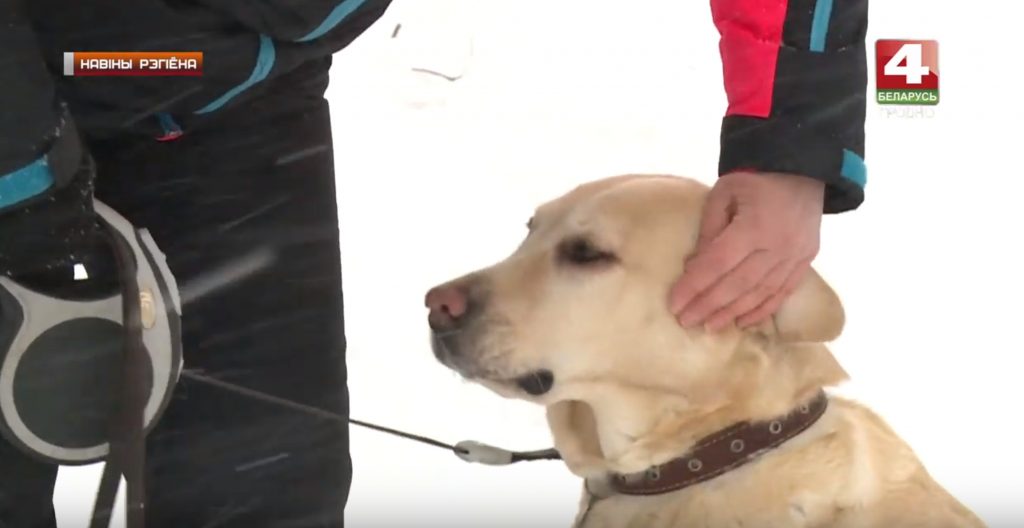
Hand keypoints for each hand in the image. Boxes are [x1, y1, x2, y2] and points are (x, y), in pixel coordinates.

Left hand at [668, 172, 824, 329]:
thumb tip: (694, 267)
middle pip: (737, 284)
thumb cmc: (755, 180)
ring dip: (733, 313)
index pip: (718, 264)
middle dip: (709, 306)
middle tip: (686, 321)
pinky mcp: (805, 261)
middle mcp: (777, 246)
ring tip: (710, 326)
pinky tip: (743, 322)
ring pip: (760, 293)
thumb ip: (709, 229)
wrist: (803, 169)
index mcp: (754, 226)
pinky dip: (762, 310)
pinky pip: (782, 293)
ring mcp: (795, 256)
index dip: (695, 286)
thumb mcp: (723, 194)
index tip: (675, 304)